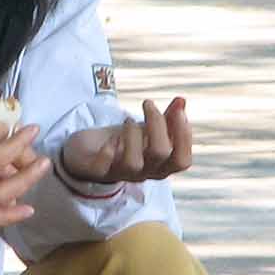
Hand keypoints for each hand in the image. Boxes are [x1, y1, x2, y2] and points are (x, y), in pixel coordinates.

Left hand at [59, 96, 193, 184]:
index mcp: (160, 166)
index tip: (177, 110)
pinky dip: (107, 151)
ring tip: (128, 120)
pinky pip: (103, 167)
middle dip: (157, 123)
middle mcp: (144, 173)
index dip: (184, 136)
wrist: (90, 152)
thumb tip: (181, 100)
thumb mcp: (147, 128)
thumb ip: (167, 118)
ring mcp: (121, 174)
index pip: (182, 161)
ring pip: (133, 162)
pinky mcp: (97, 171)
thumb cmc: (124, 141)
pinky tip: (110, 139)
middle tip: (148, 104)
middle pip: (160, 154)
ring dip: (132, 134)